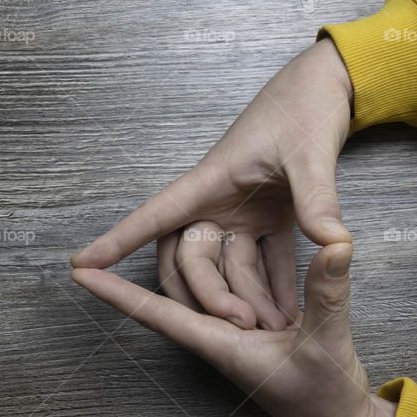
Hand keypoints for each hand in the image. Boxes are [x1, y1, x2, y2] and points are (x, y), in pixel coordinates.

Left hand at [71, 241, 395, 416]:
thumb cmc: (326, 397)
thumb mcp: (327, 340)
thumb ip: (327, 293)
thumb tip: (335, 244)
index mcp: (220, 344)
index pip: (159, 314)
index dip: (118, 294)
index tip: (80, 275)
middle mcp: (219, 338)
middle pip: (166, 300)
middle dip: (131, 276)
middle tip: (93, 249)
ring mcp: (234, 336)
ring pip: (194, 295)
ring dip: (174, 268)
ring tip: (145, 234)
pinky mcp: (253, 332)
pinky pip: (223, 296)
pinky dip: (214, 273)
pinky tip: (210, 249)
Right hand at [72, 39, 353, 330]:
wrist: (324, 87)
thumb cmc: (303, 108)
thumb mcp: (309, 154)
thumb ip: (317, 201)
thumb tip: (335, 245)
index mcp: (211, 179)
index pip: (155, 214)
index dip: (117, 240)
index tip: (81, 266)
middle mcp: (218, 199)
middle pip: (191, 256)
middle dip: (210, 295)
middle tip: (242, 325)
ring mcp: (242, 210)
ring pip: (228, 265)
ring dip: (248, 296)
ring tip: (275, 328)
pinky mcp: (267, 215)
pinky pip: (264, 258)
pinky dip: (277, 282)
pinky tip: (291, 308)